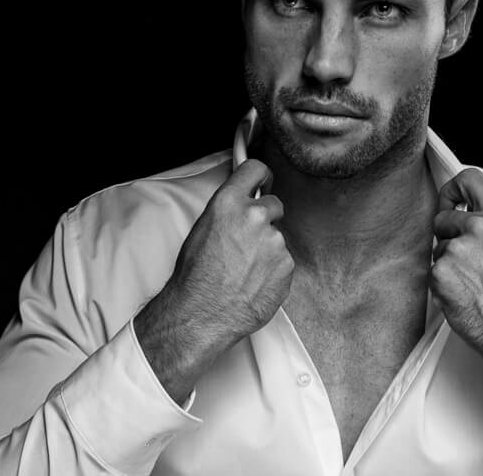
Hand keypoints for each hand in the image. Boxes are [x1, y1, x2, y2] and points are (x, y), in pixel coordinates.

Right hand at [167, 158, 293, 338]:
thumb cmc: (196, 276)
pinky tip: (254, 280)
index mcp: (229, 203)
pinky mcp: (287, 264)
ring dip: (267, 248)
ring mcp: (274, 241)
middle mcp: (255, 216)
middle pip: (273, 205)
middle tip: (247, 241)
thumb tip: (241, 204)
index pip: (255, 169)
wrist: (202, 313)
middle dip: (265, 219)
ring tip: (245, 268)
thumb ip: (228, 210)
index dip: (260, 177)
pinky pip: (284, 261)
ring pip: (277, 237)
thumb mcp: (203, 229)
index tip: (263, 182)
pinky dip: (273, 269)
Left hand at [430, 168, 482, 450]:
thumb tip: (462, 214)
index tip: (450, 203)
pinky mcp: (441, 272)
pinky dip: (442, 285)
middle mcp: (479, 226)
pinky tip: (464, 296)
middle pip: (442, 218)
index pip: (468, 178)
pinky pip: (432, 272)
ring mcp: (458, 249)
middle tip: (469, 264)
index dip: (452, 189)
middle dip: (447, 238)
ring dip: (447, 265)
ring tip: (474, 284)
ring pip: (437, 249)